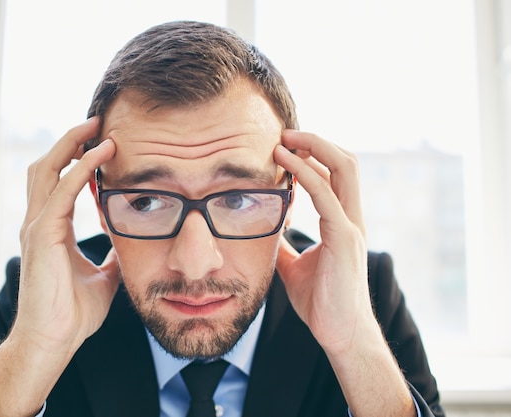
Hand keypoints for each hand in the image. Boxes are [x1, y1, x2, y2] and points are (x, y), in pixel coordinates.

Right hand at [13, 117, 119, 357]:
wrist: (54, 340)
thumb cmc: (72, 312)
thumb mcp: (103, 276)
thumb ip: (112, 256)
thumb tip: (127, 245)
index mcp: (51, 229)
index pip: (58, 181)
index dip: (74, 158)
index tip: (100, 142)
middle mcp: (39, 222)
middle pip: (47, 166)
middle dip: (69, 141)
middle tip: (96, 122)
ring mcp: (37, 227)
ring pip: (47, 169)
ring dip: (71, 145)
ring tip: (96, 127)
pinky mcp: (42, 235)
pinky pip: (62, 190)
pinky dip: (81, 169)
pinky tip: (100, 154)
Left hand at [273, 130, 372, 354]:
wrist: (339, 333)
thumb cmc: (321, 301)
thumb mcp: (294, 266)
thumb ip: (283, 245)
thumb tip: (265, 233)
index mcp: (343, 221)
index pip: (336, 174)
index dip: (314, 153)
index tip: (284, 145)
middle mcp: (351, 218)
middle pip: (345, 161)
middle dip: (316, 141)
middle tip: (284, 133)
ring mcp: (351, 226)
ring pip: (343, 169)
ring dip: (313, 148)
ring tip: (283, 139)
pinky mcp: (345, 239)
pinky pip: (327, 195)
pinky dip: (307, 174)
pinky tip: (286, 166)